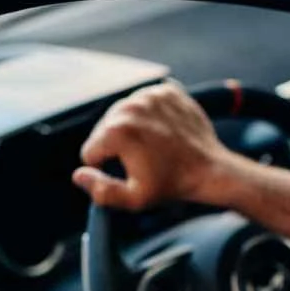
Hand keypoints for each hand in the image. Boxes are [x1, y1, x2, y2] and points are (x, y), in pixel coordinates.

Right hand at [72, 81, 231, 209]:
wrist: (210, 169)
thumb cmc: (172, 185)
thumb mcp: (134, 199)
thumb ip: (101, 191)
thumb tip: (79, 175)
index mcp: (117, 130)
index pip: (90, 151)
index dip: (105, 167)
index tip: (128, 172)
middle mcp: (130, 106)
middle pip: (104, 130)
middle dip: (117, 147)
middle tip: (144, 160)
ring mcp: (150, 95)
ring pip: (123, 115)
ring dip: (132, 130)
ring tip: (153, 147)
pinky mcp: (166, 90)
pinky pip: (145, 103)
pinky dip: (150, 117)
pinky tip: (163, 132)